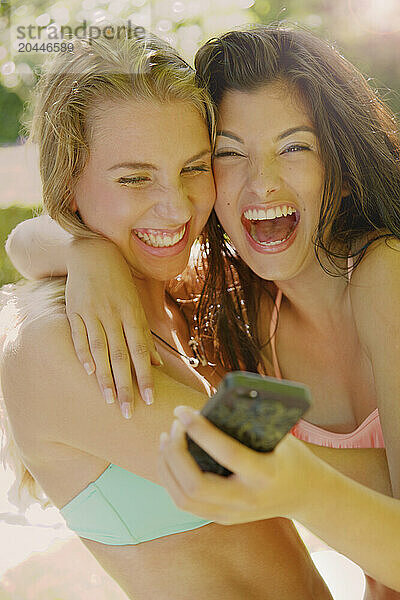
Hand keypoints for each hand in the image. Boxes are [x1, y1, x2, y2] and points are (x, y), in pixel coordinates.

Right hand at [65, 237, 162, 417]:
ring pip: (100, 350)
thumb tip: (157, 365)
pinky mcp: (75, 310)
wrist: (94, 254)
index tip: (149, 399)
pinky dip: (84, 354)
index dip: (146, 376)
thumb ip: (144, 336)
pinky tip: (89, 372)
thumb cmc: (120, 284)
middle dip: (126, 385)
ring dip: (105, 377)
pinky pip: (80, 336)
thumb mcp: (136, 306)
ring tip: (108, 400)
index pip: (141, 351)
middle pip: (121, 356)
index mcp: (133, 315)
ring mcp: (94, 313)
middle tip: (127, 411)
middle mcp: (114, 315)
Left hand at [158, 406, 315, 523]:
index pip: (227, 454)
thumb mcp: (278, 435)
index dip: (201, 431)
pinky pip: (185, 502)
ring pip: (184, 498)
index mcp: (265, 474)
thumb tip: (208, 403)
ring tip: (167, 437)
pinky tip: (170, 456)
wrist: (307, 495)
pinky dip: (170, 478)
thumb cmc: (289, 455)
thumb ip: (247, 423)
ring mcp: (232, 514)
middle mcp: (246, 499)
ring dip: (168, 465)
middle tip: (175, 424)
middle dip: (176, 452)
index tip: (183, 411)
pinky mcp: (222, 518)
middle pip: (195, 485)